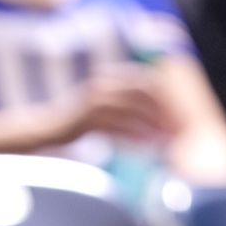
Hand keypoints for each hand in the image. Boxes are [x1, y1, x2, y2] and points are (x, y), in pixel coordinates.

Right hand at [51, 64, 178, 146]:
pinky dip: (135, 136)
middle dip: (163, 112)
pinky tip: (147, 146)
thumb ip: (123, 106)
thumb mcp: (102, 108)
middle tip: (179, 128)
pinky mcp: (86, 120)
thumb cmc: (76, 122)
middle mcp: (102, 85)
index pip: (145, 83)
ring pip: (131, 111)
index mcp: (108, 79)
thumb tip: (152, 117)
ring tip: (167, 139)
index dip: (165, 98)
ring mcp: (93, 101)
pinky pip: (117, 127)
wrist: (45, 129)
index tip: (180, 115)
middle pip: (141, 95)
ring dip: (152, 125)